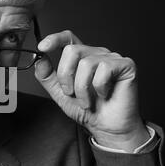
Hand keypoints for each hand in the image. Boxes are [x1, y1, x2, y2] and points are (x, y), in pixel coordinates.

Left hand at [34, 30, 149, 151]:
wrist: (106, 127)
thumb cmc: (87, 110)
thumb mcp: (59, 93)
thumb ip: (47, 76)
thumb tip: (39, 60)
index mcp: (81, 57)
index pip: (68, 38)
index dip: (54, 39)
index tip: (42, 47)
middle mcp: (96, 54)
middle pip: (72, 50)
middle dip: (65, 76)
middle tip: (70, 93)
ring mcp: (111, 58)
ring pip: (86, 63)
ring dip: (81, 88)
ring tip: (86, 101)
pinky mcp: (126, 65)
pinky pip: (104, 69)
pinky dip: (99, 87)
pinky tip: (103, 95)